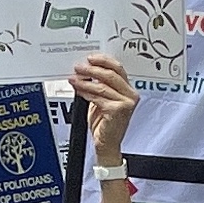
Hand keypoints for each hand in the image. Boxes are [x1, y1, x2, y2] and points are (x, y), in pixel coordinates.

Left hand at [70, 53, 138, 202]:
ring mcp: (126, 103)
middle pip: (111, 74)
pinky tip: (78, 90)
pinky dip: (86, 92)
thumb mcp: (101, 99)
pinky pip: (98, 97)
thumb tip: (85, 71)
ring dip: (85, 80)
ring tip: (74, 79)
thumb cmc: (105, 124)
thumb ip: (98, 85)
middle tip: (78, 67)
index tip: (90, 58)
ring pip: (102, 85)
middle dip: (92, 69)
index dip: (103, 60)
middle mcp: (130, 95)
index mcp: (128, 90)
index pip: (118, 68)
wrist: (106, 144)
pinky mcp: (118, 110)